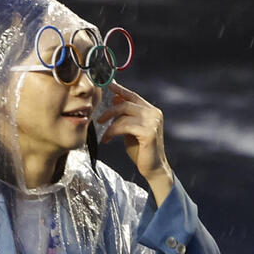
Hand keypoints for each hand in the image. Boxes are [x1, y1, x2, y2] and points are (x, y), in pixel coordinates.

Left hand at [96, 81, 173, 202]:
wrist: (152, 168)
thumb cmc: (141, 150)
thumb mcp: (130, 129)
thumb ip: (125, 116)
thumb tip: (115, 99)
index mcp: (150, 111)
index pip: (133, 96)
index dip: (120, 89)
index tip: (108, 85)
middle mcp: (153, 113)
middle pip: (126, 104)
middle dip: (110, 111)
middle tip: (99, 120)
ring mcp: (152, 122)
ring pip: (123, 115)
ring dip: (110, 125)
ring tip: (105, 136)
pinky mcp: (148, 132)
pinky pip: (124, 126)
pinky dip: (112, 132)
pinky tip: (107, 139)